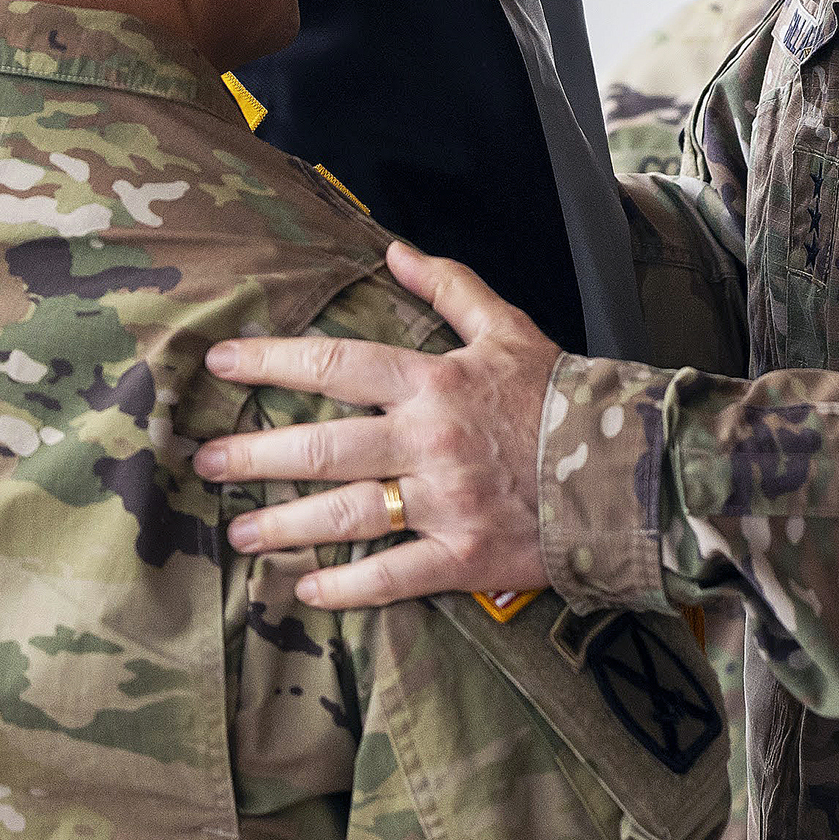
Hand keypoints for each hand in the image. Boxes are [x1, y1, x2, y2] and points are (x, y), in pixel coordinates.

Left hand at [203, 240, 560, 607]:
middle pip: (324, 447)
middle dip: (256, 455)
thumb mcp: (510, 328)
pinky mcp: (467, 558)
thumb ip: (450, 287)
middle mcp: (432, 441)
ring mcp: (447, 503)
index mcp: (437, 383)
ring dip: (285, 525)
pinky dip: (345, 587)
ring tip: (238, 533)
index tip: (221, 364)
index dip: (273, 361)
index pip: (337, 366)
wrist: (634, 468)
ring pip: (348, 515)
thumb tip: (395, 250)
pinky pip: (393, 577)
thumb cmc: (566, 396)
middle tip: (204, 464)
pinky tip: (303, 589)